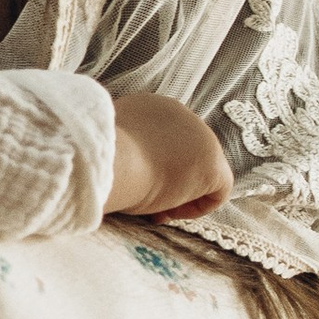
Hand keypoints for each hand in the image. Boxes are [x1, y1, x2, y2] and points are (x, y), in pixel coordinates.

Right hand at [108, 89, 231, 220]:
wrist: (111, 161)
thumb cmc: (100, 158)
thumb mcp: (110, 142)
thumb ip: (123, 144)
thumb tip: (124, 160)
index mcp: (154, 107)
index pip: (163, 141)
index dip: (151, 166)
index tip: (133, 185)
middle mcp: (183, 115)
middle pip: (183, 156)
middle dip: (168, 182)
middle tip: (145, 203)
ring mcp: (203, 137)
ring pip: (199, 174)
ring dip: (178, 196)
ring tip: (153, 210)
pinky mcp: (213, 164)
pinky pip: (217, 191)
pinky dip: (195, 208)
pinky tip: (168, 211)